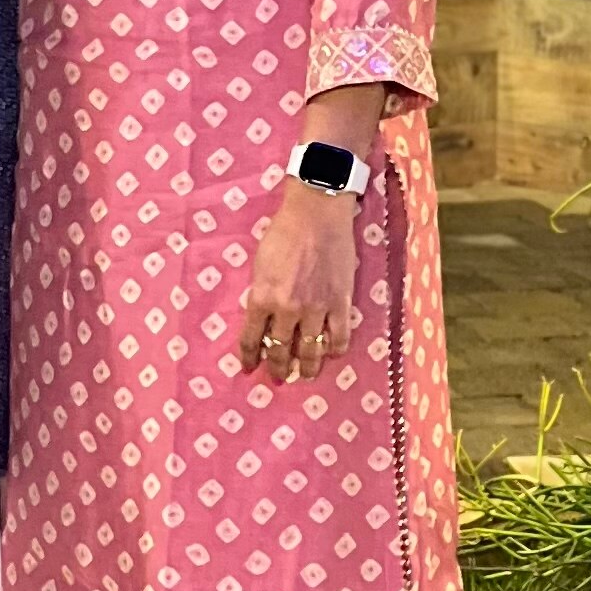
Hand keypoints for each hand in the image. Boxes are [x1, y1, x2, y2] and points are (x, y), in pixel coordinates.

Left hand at [239, 182, 356, 381]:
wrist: (316, 213)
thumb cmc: (283, 232)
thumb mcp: (259, 265)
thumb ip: (260, 294)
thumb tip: (263, 319)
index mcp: (262, 297)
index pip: (252, 339)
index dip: (250, 358)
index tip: (249, 369)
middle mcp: (287, 309)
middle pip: (281, 351)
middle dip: (278, 368)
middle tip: (277, 377)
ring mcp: (316, 308)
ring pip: (311, 351)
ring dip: (307, 368)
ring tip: (305, 375)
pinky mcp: (341, 303)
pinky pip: (339, 337)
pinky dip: (335, 350)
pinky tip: (331, 354)